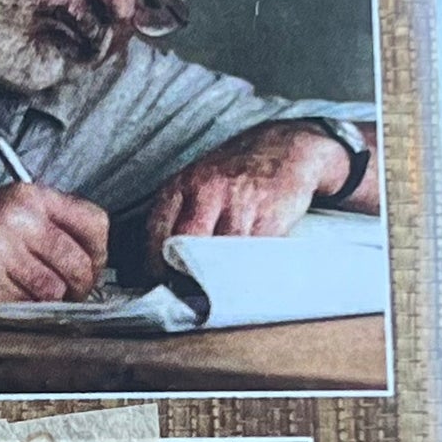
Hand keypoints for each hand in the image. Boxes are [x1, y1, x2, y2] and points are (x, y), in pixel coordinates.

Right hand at [0, 184, 109, 305]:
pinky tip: (0, 300)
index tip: (89, 267)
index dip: (98, 253)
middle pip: (81, 265)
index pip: (95, 223)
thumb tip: (93, 261)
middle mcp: (17, 219)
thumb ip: (48, 227)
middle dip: (77, 289)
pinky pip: (26, 310)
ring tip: (20, 293)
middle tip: (60, 294)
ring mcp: (0, 252)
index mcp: (27, 196)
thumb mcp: (4, 211)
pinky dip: (20, 313)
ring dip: (44, 304)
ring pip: (55, 293)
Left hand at [145, 121, 349, 275]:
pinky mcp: (271, 216)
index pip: (157, 233)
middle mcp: (208, 191)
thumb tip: (161, 263)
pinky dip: (247, 271)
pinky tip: (244, 276)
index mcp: (183, 185)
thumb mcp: (197, 183)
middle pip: (186, 245)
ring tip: (217, 291)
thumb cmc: (236, 173)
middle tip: (188, 294)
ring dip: (218, 278)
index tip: (162, 283)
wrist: (285, 148)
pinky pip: (252, 255)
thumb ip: (179, 216)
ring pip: (220, 255)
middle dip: (185, 274)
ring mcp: (240, 203)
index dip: (156, 265)